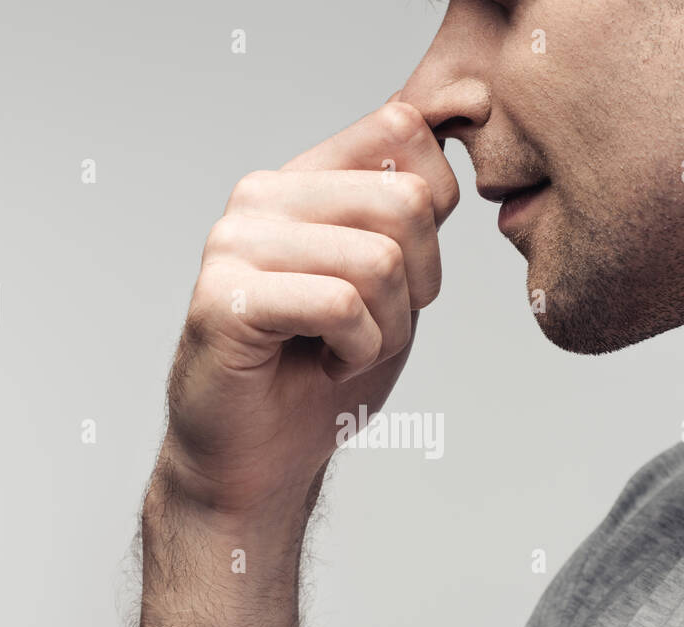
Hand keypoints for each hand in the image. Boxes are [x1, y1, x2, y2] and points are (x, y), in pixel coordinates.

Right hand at [155, 100, 459, 516]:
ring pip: (379, 261)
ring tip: (342, 350)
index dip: (434, 218)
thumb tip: (460, 113)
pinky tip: (324, 364)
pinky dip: (357, 351)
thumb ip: (413, 205)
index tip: (399, 278)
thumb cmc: (326, 371)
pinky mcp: (224, 298)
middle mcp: (263, 195)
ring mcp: (235, 242)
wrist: (264, 457)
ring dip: (385, 330)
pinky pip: (340, 305)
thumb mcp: (394, 278)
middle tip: (371, 327)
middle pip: (406, 202)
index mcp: (303, 178)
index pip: (403, 129)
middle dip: (416, 286)